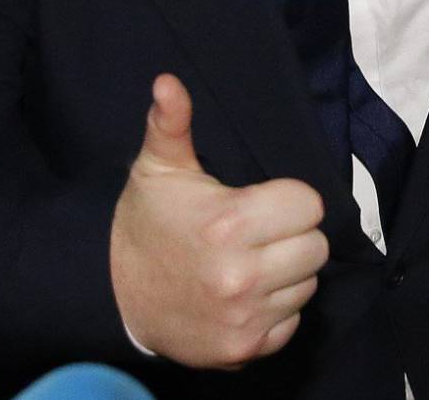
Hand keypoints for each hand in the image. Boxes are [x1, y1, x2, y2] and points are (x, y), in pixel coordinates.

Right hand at [109, 74, 327, 367]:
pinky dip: (275, 310)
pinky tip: (244, 296)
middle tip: (256, 234)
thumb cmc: (145, 223)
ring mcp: (244, 317)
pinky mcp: (244, 348)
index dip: (288, 200)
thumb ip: (172, 123)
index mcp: (228, 223)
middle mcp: (241, 275)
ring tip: (248, 263)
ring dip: (286, 274)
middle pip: (316, 247)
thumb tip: (167, 81)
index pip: (310, 205)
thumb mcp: (158, 169)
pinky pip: (292, 322)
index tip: (261, 204)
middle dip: (292, 236)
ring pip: (308, 285)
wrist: (112, 295)